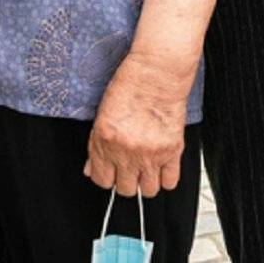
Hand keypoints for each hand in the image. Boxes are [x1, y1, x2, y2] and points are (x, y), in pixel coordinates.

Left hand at [85, 50, 191, 196]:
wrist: (157, 72)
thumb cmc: (130, 85)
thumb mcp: (103, 113)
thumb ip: (96, 146)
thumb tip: (91, 168)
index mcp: (105, 141)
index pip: (101, 180)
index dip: (106, 176)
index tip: (111, 171)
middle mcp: (127, 151)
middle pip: (125, 189)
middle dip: (126, 180)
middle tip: (129, 166)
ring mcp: (150, 154)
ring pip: (147, 191)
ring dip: (146, 181)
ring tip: (146, 167)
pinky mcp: (172, 151)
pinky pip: (170, 183)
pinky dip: (166, 178)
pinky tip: (162, 166)